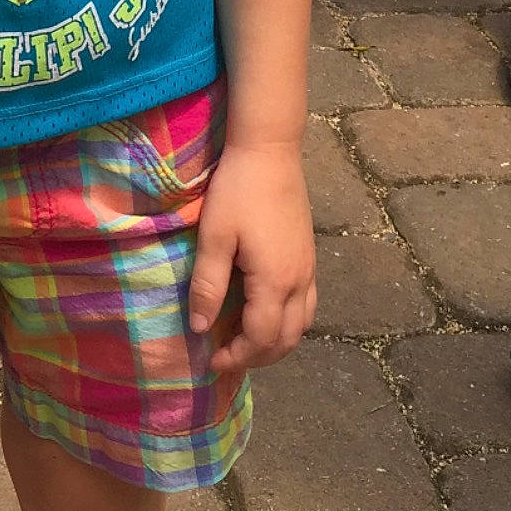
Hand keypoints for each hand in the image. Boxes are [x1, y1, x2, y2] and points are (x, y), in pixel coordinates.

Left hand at [189, 141, 315, 373]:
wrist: (270, 151)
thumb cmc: (237, 191)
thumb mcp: (214, 237)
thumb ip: (208, 285)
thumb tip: (200, 328)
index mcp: (275, 282)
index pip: (260, 339)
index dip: (236, 356)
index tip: (211, 359)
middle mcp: (299, 282)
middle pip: (286, 340)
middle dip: (257, 357)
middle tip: (226, 356)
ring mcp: (309, 269)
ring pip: (301, 325)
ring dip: (276, 343)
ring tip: (246, 341)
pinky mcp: (310, 256)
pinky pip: (308, 305)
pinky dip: (289, 322)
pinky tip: (267, 312)